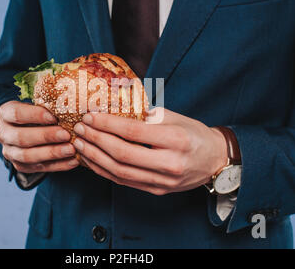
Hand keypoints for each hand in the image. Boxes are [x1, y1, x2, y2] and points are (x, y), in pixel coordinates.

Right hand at [0, 101, 78, 172]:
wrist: (31, 130)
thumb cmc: (39, 112)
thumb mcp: (39, 103)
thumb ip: (50, 103)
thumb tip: (70, 99)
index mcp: (5, 113)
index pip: (16, 114)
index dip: (35, 115)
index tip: (54, 117)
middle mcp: (3, 134)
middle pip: (21, 138)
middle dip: (45, 136)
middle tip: (66, 135)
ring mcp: (10, 152)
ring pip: (28, 156)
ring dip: (52, 153)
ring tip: (71, 149)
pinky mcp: (20, 166)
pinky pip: (39, 168)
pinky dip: (59, 165)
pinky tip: (74, 160)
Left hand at [72, 108, 227, 194]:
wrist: (214, 160)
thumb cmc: (193, 134)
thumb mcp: (174, 116)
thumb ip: (145, 113)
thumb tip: (112, 105)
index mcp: (176, 140)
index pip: (133, 132)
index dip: (107, 124)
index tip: (89, 116)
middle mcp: (170, 163)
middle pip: (123, 154)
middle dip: (96, 140)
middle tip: (79, 129)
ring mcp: (163, 181)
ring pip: (120, 172)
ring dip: (95, 158)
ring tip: (80, 144)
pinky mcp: (156, 191)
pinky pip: (124, 182)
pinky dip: (104, 171)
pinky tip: (92, 159)